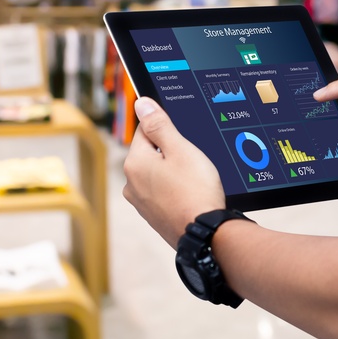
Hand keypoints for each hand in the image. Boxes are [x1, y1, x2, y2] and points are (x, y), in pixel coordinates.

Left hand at [123, 97, 225, 247]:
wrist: (206, 234)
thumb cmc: (195, 190)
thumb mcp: (180, 149)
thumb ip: (159, 125)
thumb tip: (141, 103)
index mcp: (134, 163)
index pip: (145, 129)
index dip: (167, 128)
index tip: (183, 137)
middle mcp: (131, 183)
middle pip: (151, 152)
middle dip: (170, 151)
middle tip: (193, 160)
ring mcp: (141, 202)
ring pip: (158, 173)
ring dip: (173, 171)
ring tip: (194, 179)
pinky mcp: (153, 216)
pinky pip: (163, 192)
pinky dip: (175, 189)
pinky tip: (191, 194)